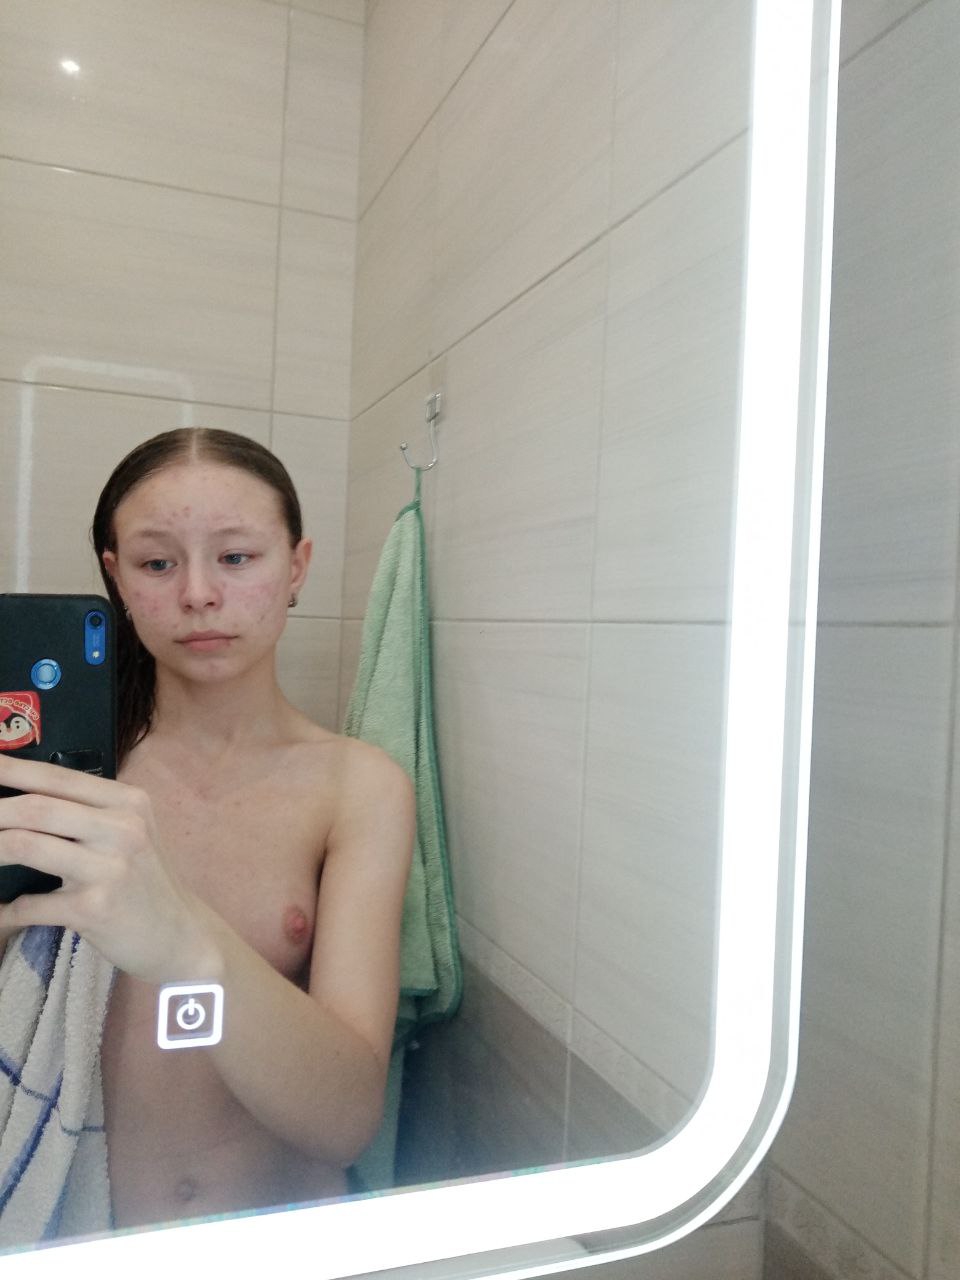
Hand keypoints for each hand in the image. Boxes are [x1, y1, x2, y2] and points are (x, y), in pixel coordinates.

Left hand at [0, 755, 215, 983]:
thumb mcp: (131, 835)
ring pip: (25, 844)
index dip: (9, 770)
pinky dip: (7, 911)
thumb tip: (22, 803)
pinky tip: (3, 913)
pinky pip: (30, 904)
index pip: (57, 777)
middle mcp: (122, 828)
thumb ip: (89, 814)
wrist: (179, 935)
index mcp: (128, 802)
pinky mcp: (94, 908)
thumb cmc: (144, 882)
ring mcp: (109, 868)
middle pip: (35, 807)